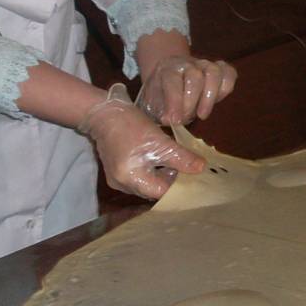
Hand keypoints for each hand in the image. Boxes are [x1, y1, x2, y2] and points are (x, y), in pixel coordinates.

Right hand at [77, 85, 205, 198]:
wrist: (104, 113)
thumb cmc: (131, 125)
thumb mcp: (161, 141)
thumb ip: (182, 158)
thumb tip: (201, 168)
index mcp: (131, 179)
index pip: (161, 192)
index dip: (179, 186)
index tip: (193, 178)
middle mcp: (122, 185)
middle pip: (153, 190)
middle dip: (171, 181)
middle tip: (187, 169)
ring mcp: (117, 180)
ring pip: (146, 184)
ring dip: (161, 176)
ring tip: (175, 163)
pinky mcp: (116, 172)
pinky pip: (138, 178)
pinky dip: (150, 172)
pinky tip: (159, 160)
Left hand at [136, 55, 237, 125]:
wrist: (169, 81)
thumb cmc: (162, 96)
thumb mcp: (154, 105)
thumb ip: (160, 112)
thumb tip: (169, 120)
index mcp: (167, 69)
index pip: (172, 81)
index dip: (175, 102)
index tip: (174, 121)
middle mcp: (187, 63)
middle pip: (195, 76)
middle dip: (191, 101)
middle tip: (187, 119)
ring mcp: (205, 64)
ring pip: (213, 72)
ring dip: (210, 96)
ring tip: (202, 115)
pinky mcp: (220, 68)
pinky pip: (229, 73)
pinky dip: (226, 87)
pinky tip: (217, 101)